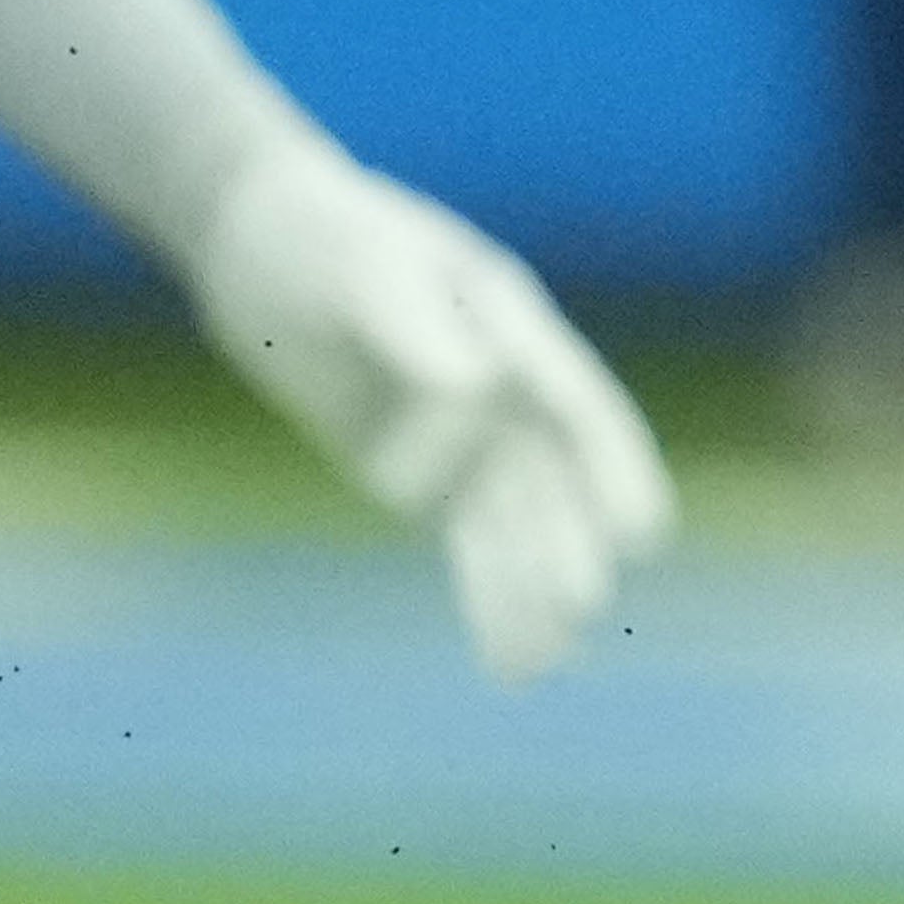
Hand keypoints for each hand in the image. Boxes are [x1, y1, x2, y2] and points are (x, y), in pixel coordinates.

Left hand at [182, 142, 678, 681]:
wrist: (263, 250)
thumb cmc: (320, 237)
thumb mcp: (357, 263)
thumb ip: (409, 317)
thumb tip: (476, 385)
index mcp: (511, 325)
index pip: (575, 404)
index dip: (613, 467)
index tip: (640, 527)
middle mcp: (510, 390)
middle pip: (554, 480)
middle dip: (568, 543)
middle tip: (581, 603)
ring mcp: (474, 439)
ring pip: (519, 528)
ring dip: (532, 593)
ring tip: (537, 663)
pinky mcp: (432, 481)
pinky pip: (475, 549)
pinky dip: (493, 602)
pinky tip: (514, 665)